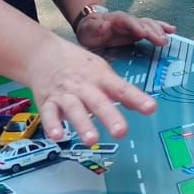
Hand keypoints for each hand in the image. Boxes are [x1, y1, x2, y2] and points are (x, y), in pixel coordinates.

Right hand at [25, 33, 158, 144]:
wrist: (43, 53)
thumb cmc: (79, 66)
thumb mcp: (102, 72)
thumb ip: (120, 90)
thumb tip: (147, 106)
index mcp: (100, 77)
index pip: (121, 88)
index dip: (136, 98)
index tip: (150, 108)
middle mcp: (84, 85)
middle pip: (98, 101)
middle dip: (109, 116)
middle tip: (120, 132)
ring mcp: (65, 94)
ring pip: (74, 109)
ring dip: (82, 124)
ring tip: (91, 140)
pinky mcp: (47, 101)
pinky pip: (48, 114)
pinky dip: (51, 125)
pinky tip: (57, 137)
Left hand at [74, 9, 173, 52]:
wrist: (91, 27)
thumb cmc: (90, 30)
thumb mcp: (88, 29)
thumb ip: (96, 27)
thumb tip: (105, 25)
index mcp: (115, 19)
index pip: (127, 21)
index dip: (136, 26)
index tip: (144, 34)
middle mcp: (127, 20)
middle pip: (142, 23)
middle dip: (152, 31)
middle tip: (161, 40)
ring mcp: (134, 25)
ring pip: (149, 24)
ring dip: (159, 30)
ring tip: (168, 38)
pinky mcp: (139, 30)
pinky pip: (152, 28)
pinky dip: (162, 28)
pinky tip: (172, 31)